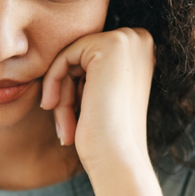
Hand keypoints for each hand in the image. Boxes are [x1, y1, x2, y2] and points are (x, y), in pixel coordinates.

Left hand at [40, 27, 154, 175]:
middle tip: (64, 125)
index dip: (78, 88)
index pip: (92, 59)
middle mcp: (140, 39)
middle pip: (81, 57)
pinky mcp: (109, 44)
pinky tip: (51, 107)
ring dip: (62, 94)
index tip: (74, 116)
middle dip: (68, 91)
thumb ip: (95, 70)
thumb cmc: (110, 136)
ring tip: (63, 125)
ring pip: (71, 58)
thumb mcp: (106, 94)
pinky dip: (53, 82)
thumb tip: (69, 55)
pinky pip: (64, 56)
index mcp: (142, 50)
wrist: (118, 157)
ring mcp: (127, 39)